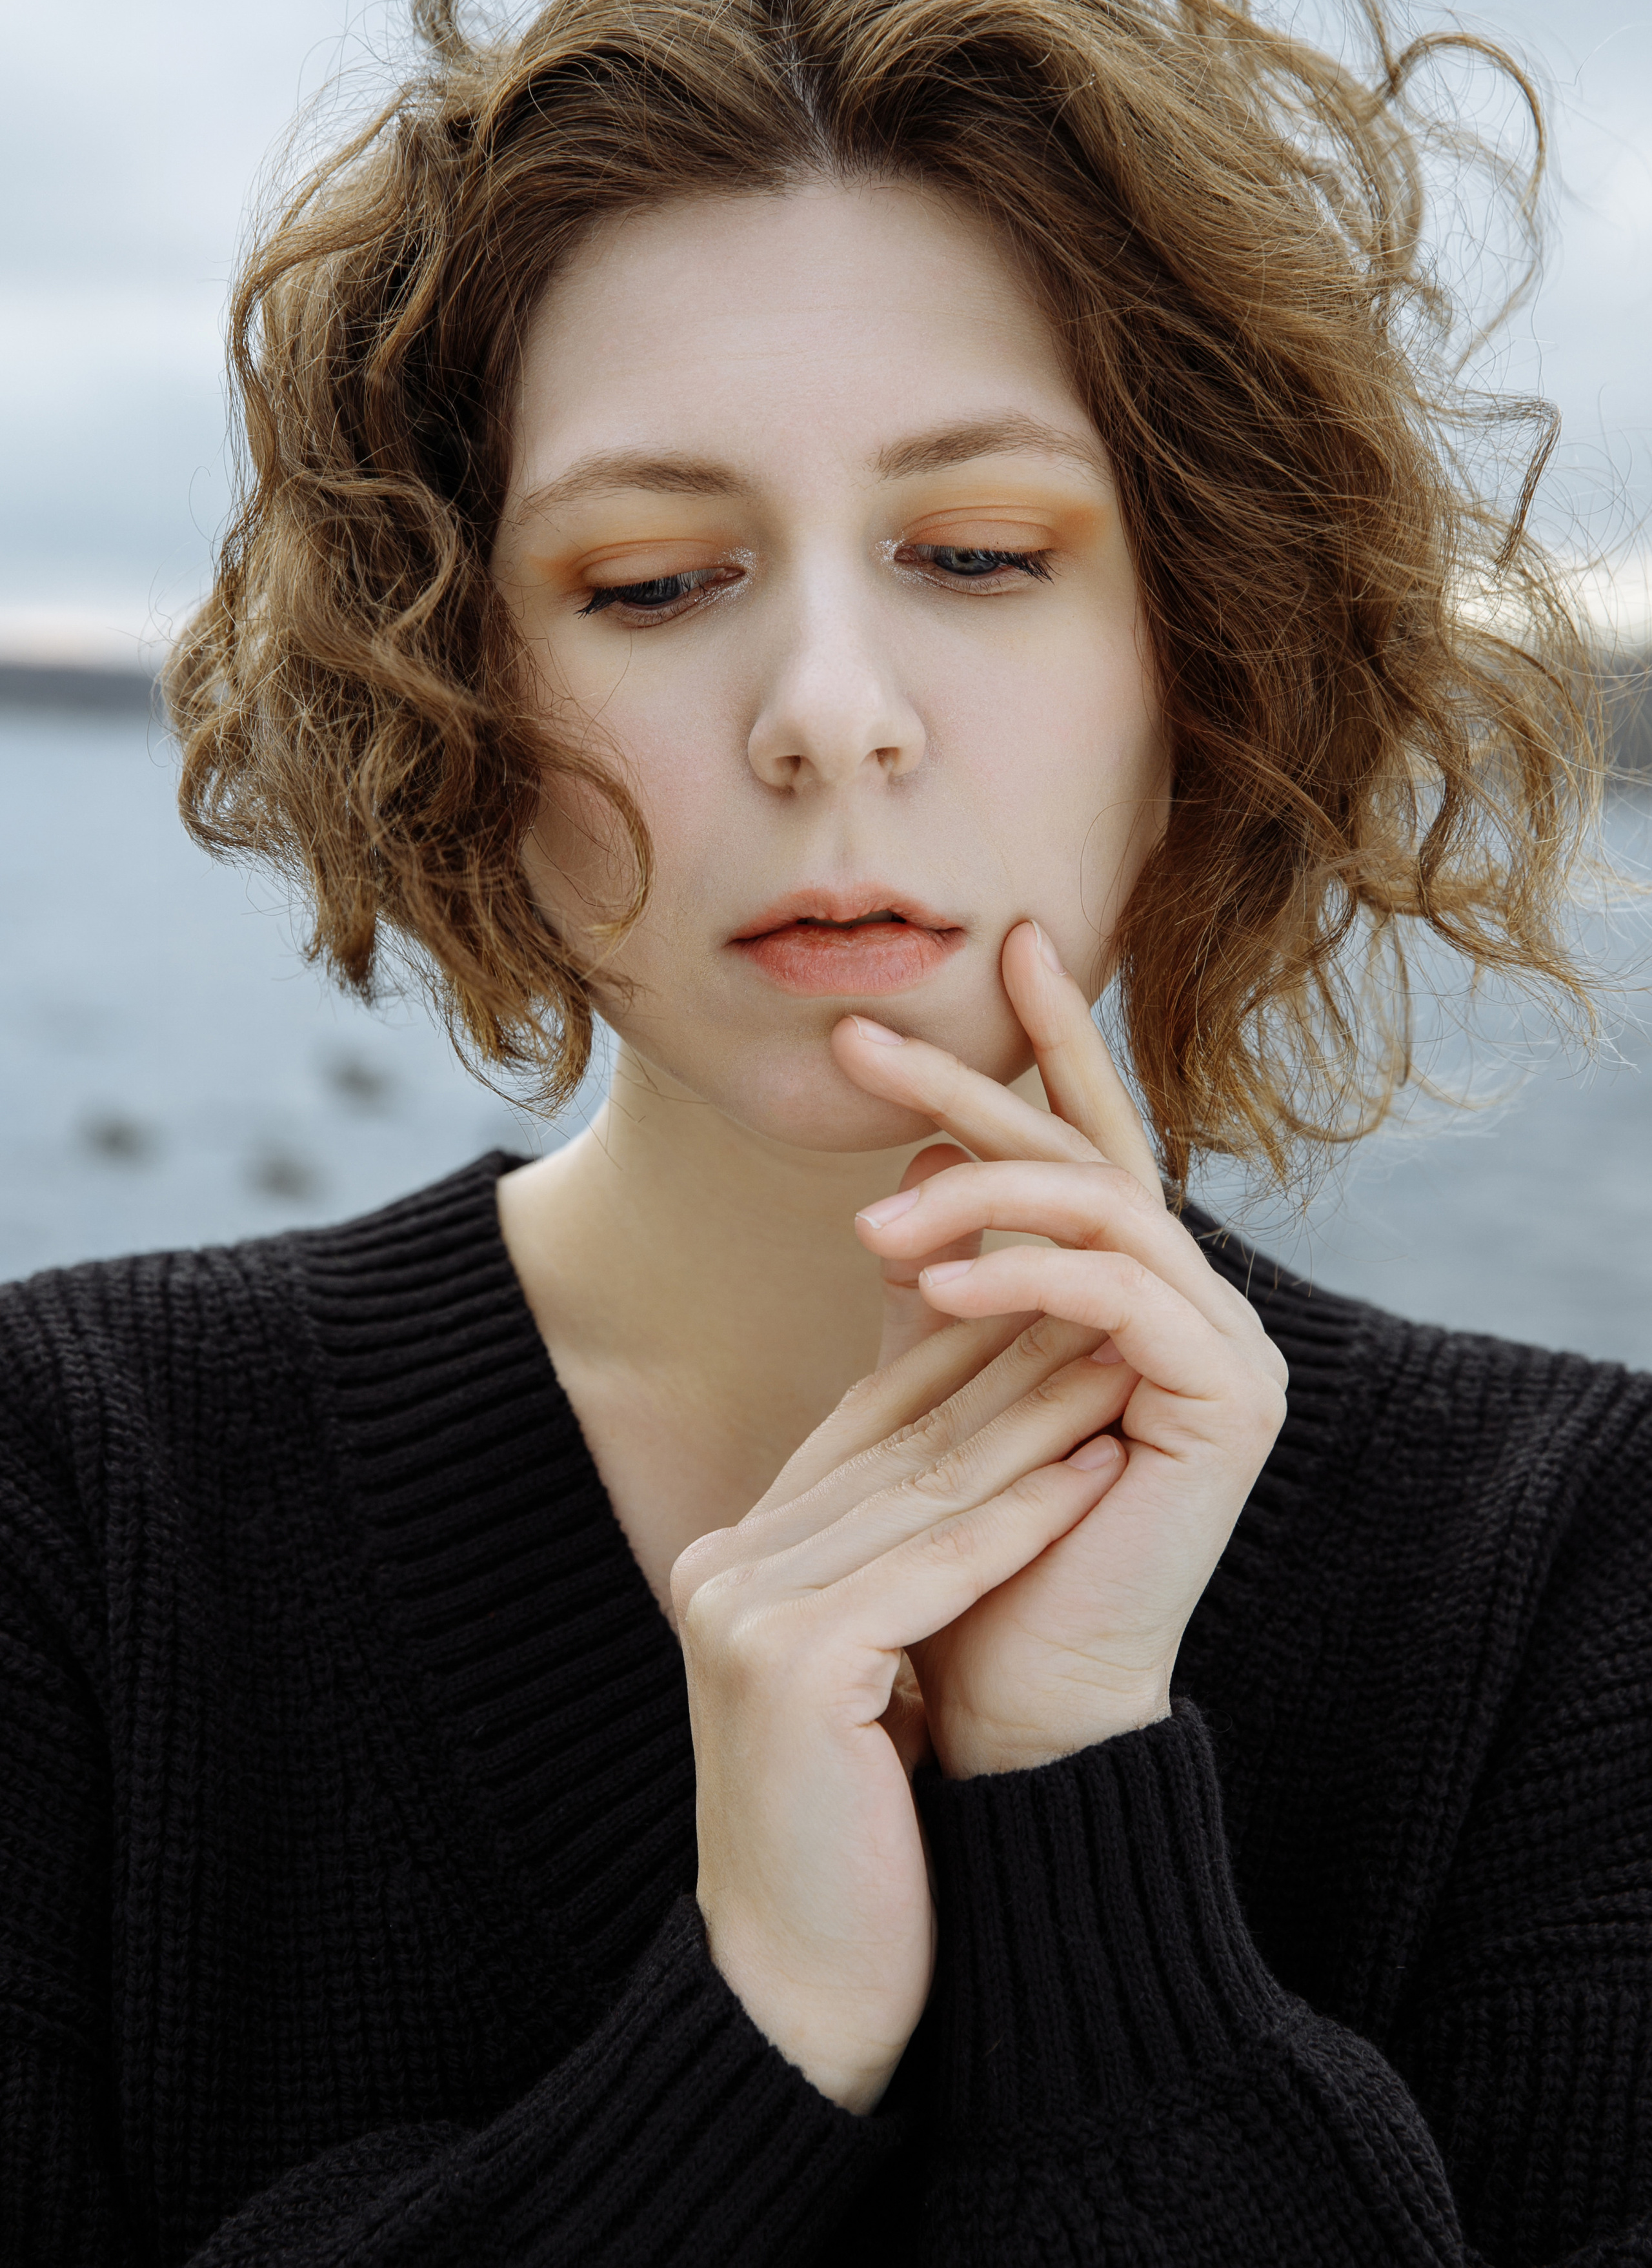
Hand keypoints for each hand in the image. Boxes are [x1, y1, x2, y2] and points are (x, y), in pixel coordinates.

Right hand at [672, 1306, 1130, 2111]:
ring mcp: (745, 1608)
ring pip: (923, 1491)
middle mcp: (725, 1566)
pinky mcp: (790, 1661)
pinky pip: (936, 1567)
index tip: (1056, 1312)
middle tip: (1109, 1309)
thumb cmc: (851, 1845)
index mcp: (734, 1561)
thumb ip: (881, 1568)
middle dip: (1009, 1370)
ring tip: (1124, 1363)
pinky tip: (1100, 1468)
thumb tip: (968, 1467)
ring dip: (1037, 1421)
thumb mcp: (859, 1676)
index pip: (862, 1431)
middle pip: (895, 1445)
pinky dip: (1027, 1516)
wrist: (795, 1997)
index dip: (962, 1362)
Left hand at [835, 919, 1287, 1779]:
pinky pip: (1121, 1292)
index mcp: (1141, 1298)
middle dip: (980, 1082)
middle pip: (1090, 1155)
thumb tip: (926, 1147)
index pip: (1092, 1144)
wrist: (1012, 1709)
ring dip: (974, 1199)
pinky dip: (1022, 1271)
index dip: (1050, 1045)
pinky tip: (927, 1276)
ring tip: (866, 1222)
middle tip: (861, 1039)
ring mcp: (1229, 1349)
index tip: (1006, 946)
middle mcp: (1201, 1309)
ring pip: (1104, 1210)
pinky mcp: (1229, 1398)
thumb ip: (947, 1271)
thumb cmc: (969, 1553)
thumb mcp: (940, 1381)